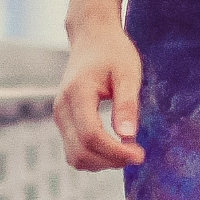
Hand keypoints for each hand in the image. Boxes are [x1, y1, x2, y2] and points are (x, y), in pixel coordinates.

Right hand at [53, 20, 146, 168]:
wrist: (92, 37)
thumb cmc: (113, 52)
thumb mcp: (128, 73)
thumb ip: (127, 104)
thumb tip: (128, 136)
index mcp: (77, 94)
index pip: (91, 136)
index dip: (115, 152)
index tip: (140, 154)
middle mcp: (62, 108)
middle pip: (81, 151)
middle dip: (110, 160)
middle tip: (138, 154)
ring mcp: (59, 116)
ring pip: (75, 157)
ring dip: (102, 162)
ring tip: (127, 151)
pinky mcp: (63, 121)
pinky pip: (74, 150)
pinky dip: (94, 156)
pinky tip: (114, 147)